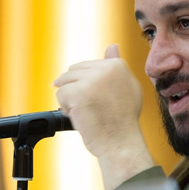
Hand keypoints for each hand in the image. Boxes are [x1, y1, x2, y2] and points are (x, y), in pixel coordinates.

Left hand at [54, 45, 154, 189]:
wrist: (120, 143)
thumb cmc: (123, 120)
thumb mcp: (128, 87)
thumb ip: (117, 66)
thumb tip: (112, 46)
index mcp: (118, 65)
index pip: (88, 66)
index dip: (87, 86)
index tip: (97, 101)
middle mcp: (105, 69)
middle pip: (73, 72)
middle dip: (76, 91)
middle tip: (91, 109)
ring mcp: (91, 80)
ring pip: (65, 83)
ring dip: (70, 100)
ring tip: (87, 113)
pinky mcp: (78, 93)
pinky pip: (60, 95)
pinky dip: (66, 109)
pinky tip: (81, 117)